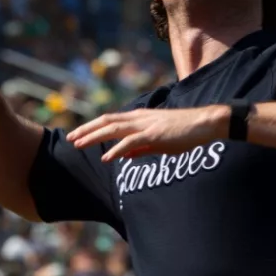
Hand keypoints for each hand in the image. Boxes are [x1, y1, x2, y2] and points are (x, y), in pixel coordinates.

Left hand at [66, 105, 229, 161]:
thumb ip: (141, 148)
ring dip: (94, 137)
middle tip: (70, 138)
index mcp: (140, 118)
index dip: (93, 127)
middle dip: (86, 130)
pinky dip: (117, 149)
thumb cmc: (185, 133)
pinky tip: (106, 157)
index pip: (111, 121)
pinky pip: (131, 142)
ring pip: (114, 129)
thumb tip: (125, 156)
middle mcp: (139, 117)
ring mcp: (146, 124)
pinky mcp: (155, 134)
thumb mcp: (159, 141)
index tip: (78, 136)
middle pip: (106, 121)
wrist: (205, 124)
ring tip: (79, 145)